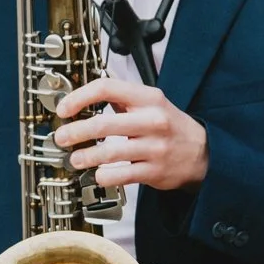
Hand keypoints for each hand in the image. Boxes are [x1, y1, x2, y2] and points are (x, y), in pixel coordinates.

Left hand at [53, 77, 208, 191]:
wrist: (202, 153)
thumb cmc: (171, 126)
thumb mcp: (151, 103)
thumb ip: (122, 99)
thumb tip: (84, 98)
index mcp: (148, 98)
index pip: (107, 88)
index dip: (80, 97)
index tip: (65, 108)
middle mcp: (152, 121)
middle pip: (103, 124)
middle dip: (76, 132)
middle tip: (62, 137)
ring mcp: (154, 147)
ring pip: (110, 152)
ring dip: (86, 156)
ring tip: (75, 159)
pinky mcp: (154, 171)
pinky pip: (122, 174)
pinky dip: (104, 176)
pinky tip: (97, 174)